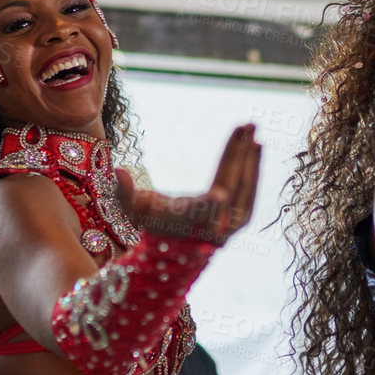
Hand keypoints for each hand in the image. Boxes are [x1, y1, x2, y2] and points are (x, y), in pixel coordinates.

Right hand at [117, 124, 261, 244]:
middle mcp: (211, 228)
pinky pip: (250, 192)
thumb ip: (123, 193)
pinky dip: (254, 169)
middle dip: (237, 156)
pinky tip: (256, 146)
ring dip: (250, 158)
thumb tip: (118, 170)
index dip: (207, 207)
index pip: (196, 215)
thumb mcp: (133, 209)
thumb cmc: (151, 223)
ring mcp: (229, 226)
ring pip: (244, 189)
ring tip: (252, 130)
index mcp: (184, 223)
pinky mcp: (240, 221)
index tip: (220, 194)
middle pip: (228, 189)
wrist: (175, 249)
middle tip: (246, 125)